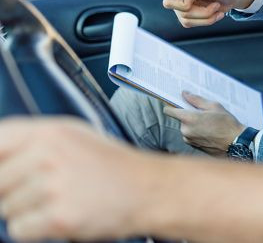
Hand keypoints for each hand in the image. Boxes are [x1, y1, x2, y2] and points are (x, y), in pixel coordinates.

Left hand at [0, 117, 160, 240]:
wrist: (148, 190)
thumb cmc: (112, 165)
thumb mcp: (75, 136)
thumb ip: (34, 140)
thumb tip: (1, 154)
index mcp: (51, 131)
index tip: (6, 170)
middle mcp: (48, 155)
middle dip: (13, 189)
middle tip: (46, 188)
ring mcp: (53, 186)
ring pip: (5, 207)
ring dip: (27, 210)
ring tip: (60, 199)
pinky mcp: (58, 217)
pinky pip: (18, 229)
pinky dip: (35, 229)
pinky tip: (60, 214)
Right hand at [162, 0, 258, 27]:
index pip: (169, 0)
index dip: (184, 3)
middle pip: (178, 12)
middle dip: (199, 12)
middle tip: (215, 5)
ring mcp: (183, 6)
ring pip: (186, 20)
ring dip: (207, 16)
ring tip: (217, 7)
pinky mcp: (189, 16)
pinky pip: (192, 24)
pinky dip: (208, 21)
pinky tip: (217, 13)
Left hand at [163, 91, 245, 156]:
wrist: (236, 142)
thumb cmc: (227, 123)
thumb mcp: (214, 106)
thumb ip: (196, 100)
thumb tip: (185, 94)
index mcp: (189, 119)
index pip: (169, 111)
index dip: (171, 106)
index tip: (176, 103)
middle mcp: (185, 130)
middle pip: (180, 119)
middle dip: (189, 115)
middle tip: (203, 113)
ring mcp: (189, 140)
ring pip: (186, 127)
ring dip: (193, 124)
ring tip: (209, 123)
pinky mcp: (193, 146)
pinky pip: (191, 135)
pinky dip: (197, 132)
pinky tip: (209, 131)